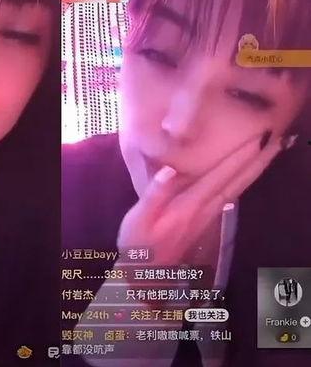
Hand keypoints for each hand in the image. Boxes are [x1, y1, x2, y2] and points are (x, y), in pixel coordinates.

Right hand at [117, 132, 292, 268]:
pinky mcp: (204, 220)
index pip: (219, 177)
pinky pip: (230, 196)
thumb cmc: (138, 244)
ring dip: (253, 171)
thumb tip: (170, 169)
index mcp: (188, 206)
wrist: (145, 275)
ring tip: (267, 153)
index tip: (256, 138)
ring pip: (236, 190)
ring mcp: (207, 217)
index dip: (238, 157)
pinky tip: (245, 175)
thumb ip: (155, 194)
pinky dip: (242, 182)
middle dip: (256, 161)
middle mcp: (204, 210)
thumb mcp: (139, 219)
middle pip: (236, 183)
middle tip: (276, 141)